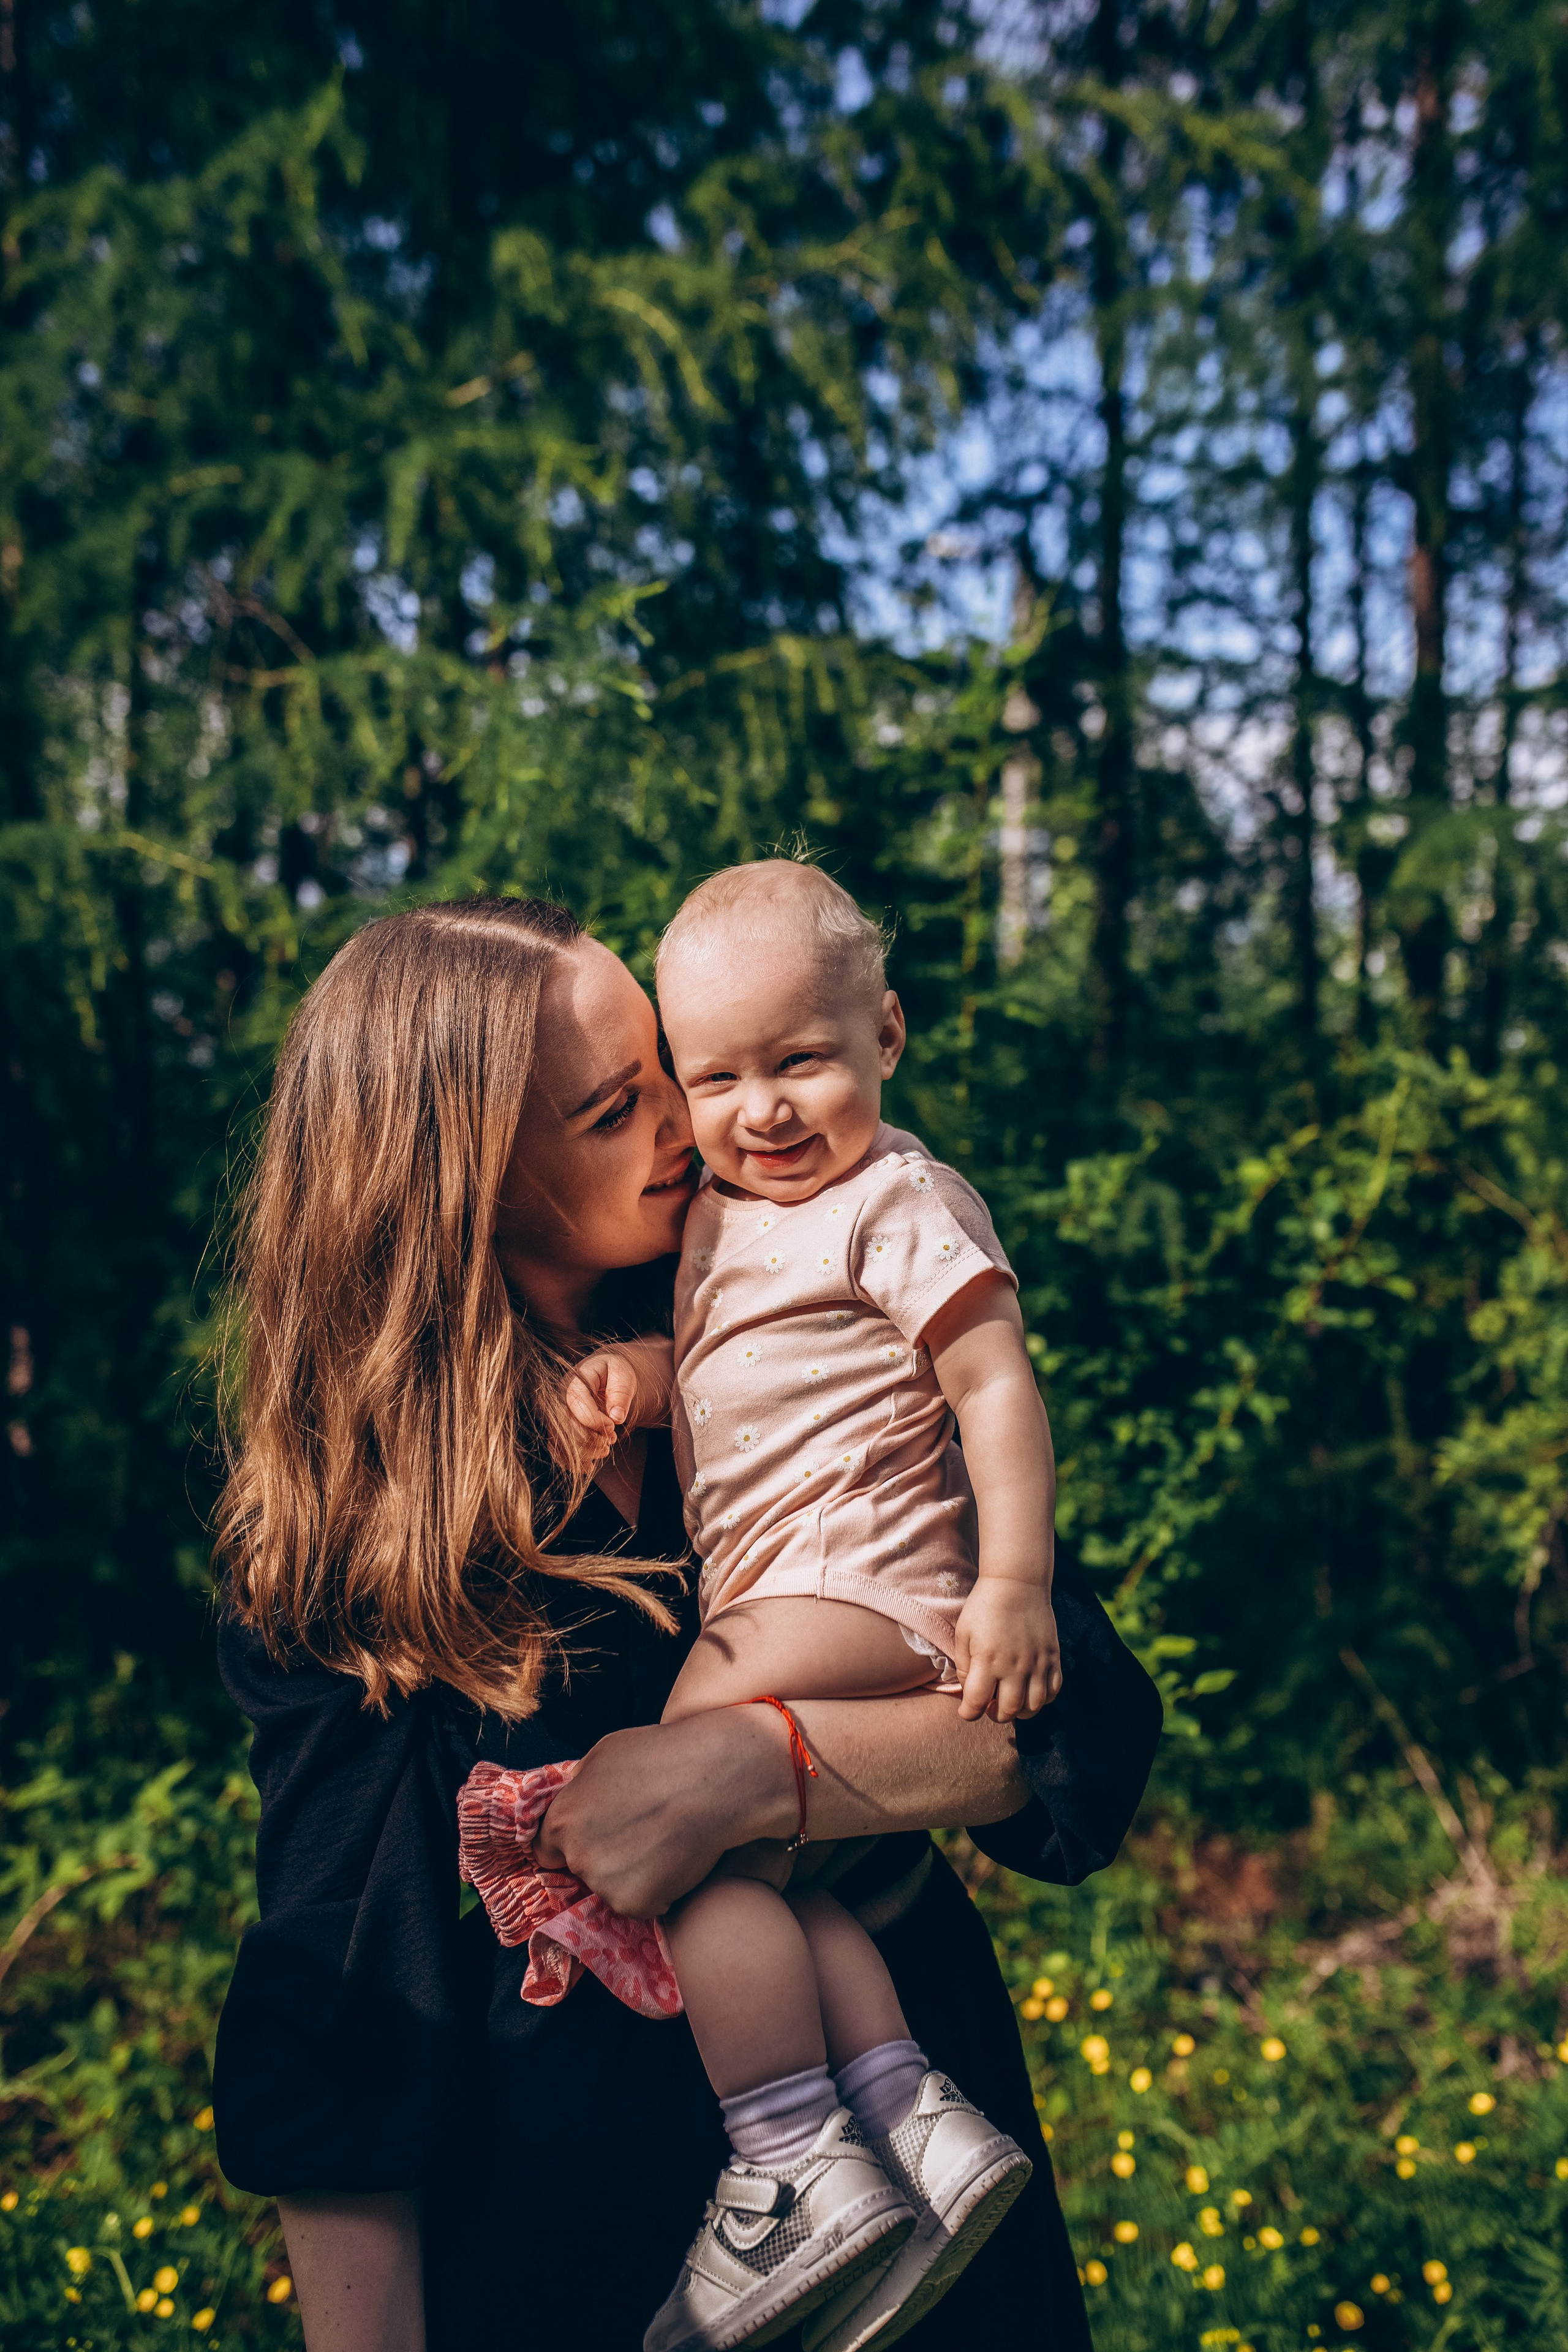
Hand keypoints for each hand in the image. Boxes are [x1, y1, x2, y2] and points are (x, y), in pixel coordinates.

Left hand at [532, 1711, 795, 1915]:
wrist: (714, 1779)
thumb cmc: (662, 1755)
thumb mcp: (604, 1755)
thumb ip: (580, 1787)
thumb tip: (575, 1801)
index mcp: (562, 1819)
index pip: (546, 1848)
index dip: (570, 1843)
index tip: (595, 1838)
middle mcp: (576, 1855)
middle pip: (582, 1868)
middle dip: (603, 1855)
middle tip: (639, 1834)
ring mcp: (605, 1883)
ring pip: (612, 1887)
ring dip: (631, 1874)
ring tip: (663, 1842)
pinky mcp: (635, 1904)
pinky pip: (642, 1902)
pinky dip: (656, 1889)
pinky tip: (676, 1859)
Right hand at [564, 1338, 673, 1459]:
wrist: (607, 1374)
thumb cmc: (616, 1372)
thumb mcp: (624, 1375)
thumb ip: (621, 1394)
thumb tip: (616, 1418)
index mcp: (574, 1380)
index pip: (576, 1402)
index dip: (594, 1420)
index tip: (613, 1426)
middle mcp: (559, 1397)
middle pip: (564, 1424)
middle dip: (589, 1439)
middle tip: (610, 1442)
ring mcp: (557, 1412)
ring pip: (559, 1439)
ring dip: (583, 1452)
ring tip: (605, 1450)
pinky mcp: (559, 1427)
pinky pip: (557, 1448)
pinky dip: (572, 1461)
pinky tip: (589, 1466)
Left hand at [951, 1581, 1060, 1723]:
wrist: (1017, 1582)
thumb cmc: (984, 1606)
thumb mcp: (963, 1633)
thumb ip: (964, 1666)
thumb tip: (969, 1690)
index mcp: (987, 1661)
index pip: (976, 1703)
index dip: (968, 1713)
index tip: (966, 1711)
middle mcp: (1014, 1667)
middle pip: (1008, 1711)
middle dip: (995, 1715)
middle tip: (989, 1708)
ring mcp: (1037, 1663)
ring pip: (1034, 1706)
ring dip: (1020, 1712)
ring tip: (1010, 1702)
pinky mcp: (1052, 1657)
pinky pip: (1054, 1690)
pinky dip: (1043, 1699)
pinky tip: (1031, 1691)